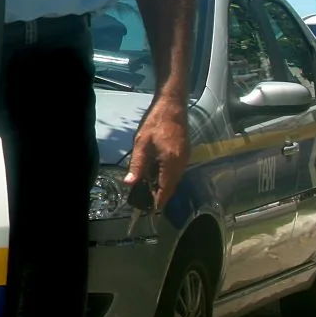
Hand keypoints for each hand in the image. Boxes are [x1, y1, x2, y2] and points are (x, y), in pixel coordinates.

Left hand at [126, 96, 188, 210]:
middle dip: (159, 195)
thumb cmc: (155, 123)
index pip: (165, 189)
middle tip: (144, 201)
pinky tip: (156, 175)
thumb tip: (130, 183)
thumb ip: (137, 165)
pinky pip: (176, 171)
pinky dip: (167, 177)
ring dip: (163, 186)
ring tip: (147, 189)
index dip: (157, 201)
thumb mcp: (141, 144)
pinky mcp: (185, 153)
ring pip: (175, 179)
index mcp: (171, 163)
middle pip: (171, 186)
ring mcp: (185, 158)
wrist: (172, 106)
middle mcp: (181, 164)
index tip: (149, 211)